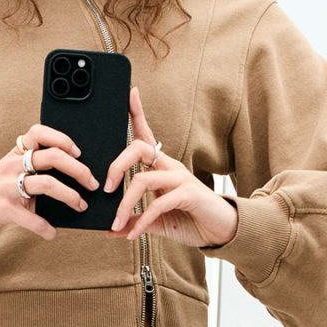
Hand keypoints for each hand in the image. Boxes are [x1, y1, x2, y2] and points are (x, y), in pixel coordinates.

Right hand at [0, 122, 98, 242]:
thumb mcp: (7, 175)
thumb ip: (32, 174)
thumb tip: (69, 185)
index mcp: (15, 153)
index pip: (40, 132)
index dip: (62, 139)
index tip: (79, 152)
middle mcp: (11, 165)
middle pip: (52, 156)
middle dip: (78, 170)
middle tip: (92, 183)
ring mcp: (6, 186)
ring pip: (46, 183)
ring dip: (70, 196)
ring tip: (80, 206)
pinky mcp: (2, 209)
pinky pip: (31, 218)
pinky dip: (45, 228)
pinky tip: (51, 233)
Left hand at [104, 85, 239, 247]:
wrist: (221, 232)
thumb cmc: (191, 220)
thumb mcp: (157, 222)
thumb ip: (135, 222)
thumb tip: (112, 230)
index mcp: (162, 167)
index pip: (146, 135)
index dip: (137, 113)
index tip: (129, 92)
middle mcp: (171, 167)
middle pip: (138, 148)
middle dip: (116, 166)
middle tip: (106, 188)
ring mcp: (181, 178)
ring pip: (143, 179)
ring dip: (125, 204)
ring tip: (116, 223)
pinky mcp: (189, 194)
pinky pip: (158, 204)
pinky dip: (142, 221)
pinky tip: (134, 234)